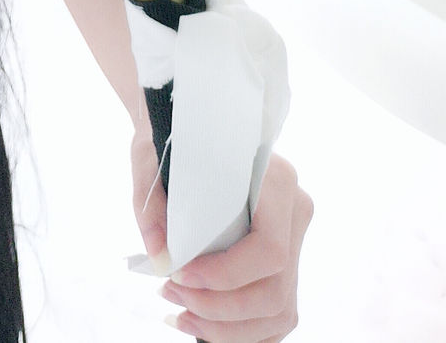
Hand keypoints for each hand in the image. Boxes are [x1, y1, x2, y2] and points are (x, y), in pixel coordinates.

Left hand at [132, 126, 313, 340]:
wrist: (191, 123)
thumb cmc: (174, 138)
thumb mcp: (151, 157)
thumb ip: (150, 205)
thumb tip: (160, 259)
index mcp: (275, 178)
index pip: (269, 249)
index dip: (225, 276)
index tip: (178, 273)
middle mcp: (295, 209)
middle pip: (275, 290)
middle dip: (220, 309)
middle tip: (170, 295)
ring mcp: (295, 238)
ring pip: (280, 310)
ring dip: (228, 329)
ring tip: (180, 316)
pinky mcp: (287, 260)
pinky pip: (278, 313)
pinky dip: (244, 331)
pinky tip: (205, 326)